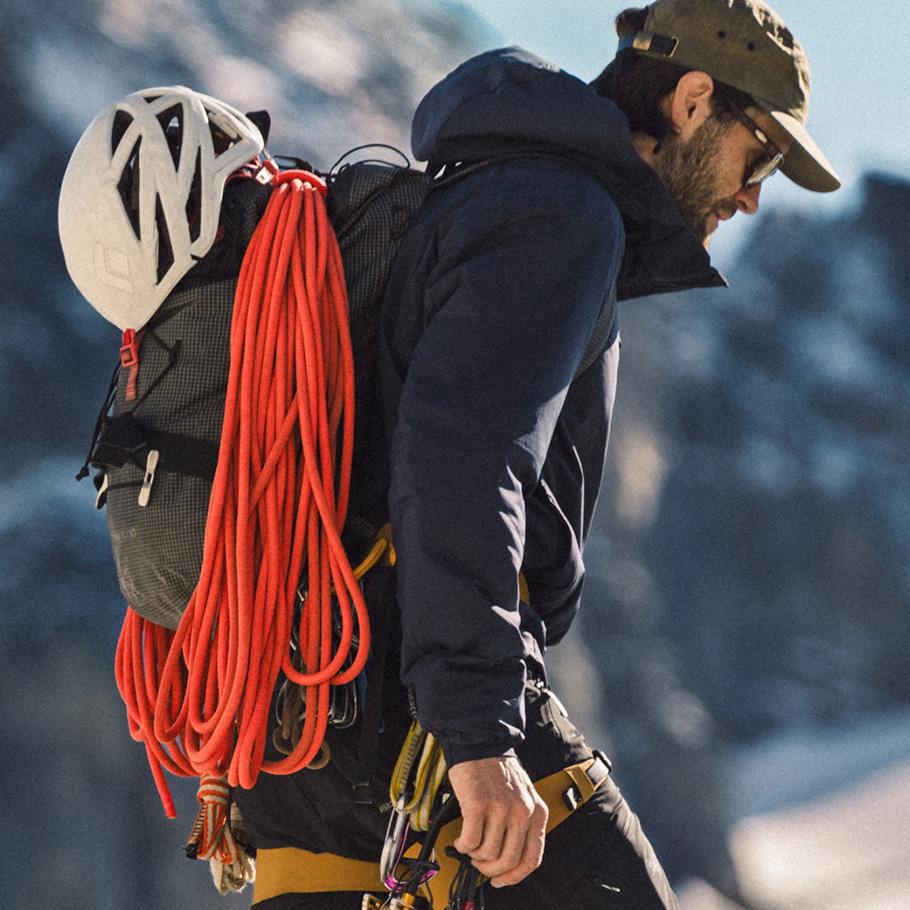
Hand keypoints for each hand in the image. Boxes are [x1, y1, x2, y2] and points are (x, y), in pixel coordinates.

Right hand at [447, 754, 548, 887]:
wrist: (480, 744)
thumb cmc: (498, 771)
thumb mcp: (523, 797)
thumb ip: (522, 825)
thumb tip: (508, 861)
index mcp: (536, 812)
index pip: (532, 859)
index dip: (514, 876)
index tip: (501, 880)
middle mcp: (521, 811)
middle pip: (508, 860)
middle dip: (490, 869)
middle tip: (480, 863)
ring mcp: (500, 808)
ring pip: (487, 854)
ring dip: (475, 855)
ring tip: (471, 843)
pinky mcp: (478, 805)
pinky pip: (470, 841)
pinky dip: (463, 845)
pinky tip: (461, 839)